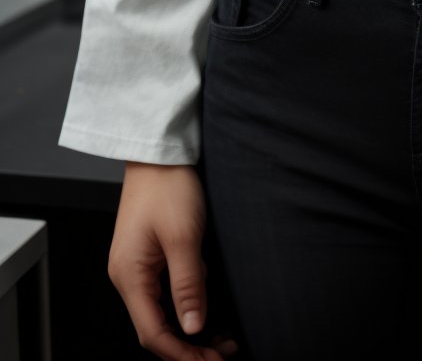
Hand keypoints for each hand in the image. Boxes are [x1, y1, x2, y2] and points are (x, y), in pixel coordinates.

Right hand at [108, 162, 238, 359]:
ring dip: (189, 330)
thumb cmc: (168, 185)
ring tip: (222, 340)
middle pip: (155, 328)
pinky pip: (164, 294)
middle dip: (188, 348)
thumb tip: (192, 327)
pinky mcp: (149, 257)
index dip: (181, 354)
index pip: (152, 333)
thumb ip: (188, 284)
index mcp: (129, 275)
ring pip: (161, 313)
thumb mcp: (184, 235)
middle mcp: (128, 276)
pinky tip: (207, 311)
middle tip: (222, 355)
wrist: (159, 152)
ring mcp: (137, 267)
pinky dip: (186, 308)